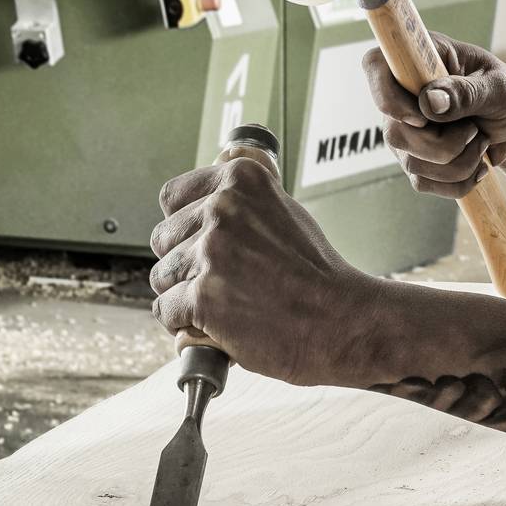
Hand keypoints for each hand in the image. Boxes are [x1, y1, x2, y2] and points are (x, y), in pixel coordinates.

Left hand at [148, 152, 390, 385]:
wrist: (344, 321)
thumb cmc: (320, 275)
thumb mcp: (286, 210)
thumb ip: (244, 198)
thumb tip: (216, 184)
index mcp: (240, 181)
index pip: (171, 197)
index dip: (183, 226)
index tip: (198, 241)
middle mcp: (223, 210)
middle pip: (163, 239)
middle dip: (183, 264)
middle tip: (220, 280)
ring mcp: (212, 253)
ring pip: (161, 276)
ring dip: (183, 295)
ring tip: (223, 304)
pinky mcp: (204, 297)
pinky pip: (166, 311)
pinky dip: (184, 325)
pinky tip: (215, 325)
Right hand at [364, 35, 505, 197]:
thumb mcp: (499, 88)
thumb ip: (466, 92)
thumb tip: (429, 101)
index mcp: (420, 60)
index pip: (374, 65)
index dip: (387, 95)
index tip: (422, 118)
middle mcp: (403, 96)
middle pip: (395, 132)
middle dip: (443, 144)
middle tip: (474, 130)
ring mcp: (404, 130)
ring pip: (412, 164)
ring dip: (459, 162)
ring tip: (480, 142)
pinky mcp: (415, 160)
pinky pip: (423, 183)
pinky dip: (458, 181)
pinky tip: (476, 166)